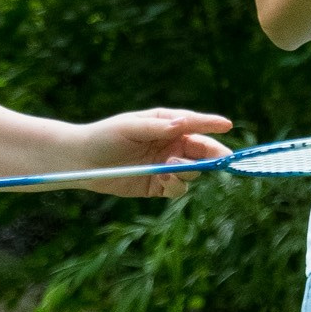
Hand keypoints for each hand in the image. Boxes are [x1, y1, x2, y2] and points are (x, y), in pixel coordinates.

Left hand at [77, 106, 231, 197]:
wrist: (84, 160)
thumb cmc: (106, 136)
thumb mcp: (131, 126)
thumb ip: (158, 127)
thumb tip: (184, 124)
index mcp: (167, 125)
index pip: (195, 124)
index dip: (212, 124)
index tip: (227, 125)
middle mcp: (171, 145)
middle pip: (201, 150)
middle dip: (213, 154)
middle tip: (222, 159)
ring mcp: (166, 166)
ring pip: (192, 170)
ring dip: (187, 169)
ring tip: (170, 165)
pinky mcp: (158, 186)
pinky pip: (177, 187)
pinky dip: (175, 184)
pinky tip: (163, 178)